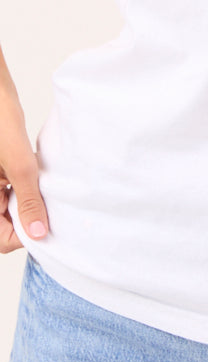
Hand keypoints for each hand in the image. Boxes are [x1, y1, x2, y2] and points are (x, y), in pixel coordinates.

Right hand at [0, 88, 48, 252]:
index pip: (1, 239)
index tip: (47, 224)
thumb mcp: (19, 165)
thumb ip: (28, 200)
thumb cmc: (0, 122)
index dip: (24, 234)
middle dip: (27, 217)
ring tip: (42, 187)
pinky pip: (9, 191)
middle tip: (49, 205)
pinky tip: (36, 174)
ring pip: (8, 208)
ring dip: (27, 201)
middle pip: (5, 225)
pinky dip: (24, 186)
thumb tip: (38, 232)